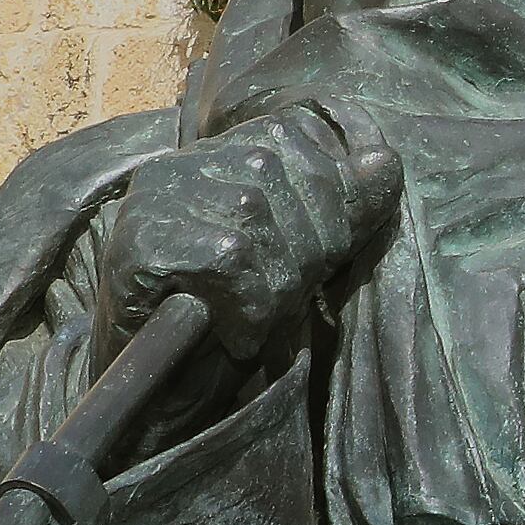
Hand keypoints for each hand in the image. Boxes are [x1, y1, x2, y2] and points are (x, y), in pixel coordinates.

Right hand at [94, 124, 385, 364]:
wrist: (165, 390)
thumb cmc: (235, 312)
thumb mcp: (301, 251)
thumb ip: (342, 204)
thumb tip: (385, 159)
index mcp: (216, 153)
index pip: (290, 134)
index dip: (326, 195)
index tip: (318, 256)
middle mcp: (179, 164)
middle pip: (277, 176)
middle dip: (303, 248)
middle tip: (283, 297)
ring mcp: (152, 200)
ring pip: (256, 220)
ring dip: (276, 286)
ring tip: (257, 316)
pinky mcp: (139, 243)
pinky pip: (230, 259)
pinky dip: (248, 307)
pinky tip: (235, 333)